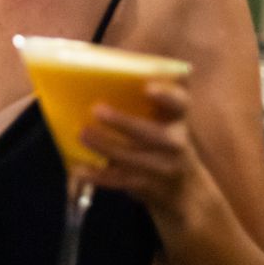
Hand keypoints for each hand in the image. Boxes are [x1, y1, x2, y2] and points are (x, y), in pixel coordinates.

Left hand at [76, 80, 201, 220]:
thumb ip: (141, 101)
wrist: (183, 187)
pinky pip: (120, 180)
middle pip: (150, 133)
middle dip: (123, 122)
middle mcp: (175, 141)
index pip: (180, 103)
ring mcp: (163, 166)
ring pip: (132, 157)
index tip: (148, 88)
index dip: (166, 95)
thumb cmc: (160, 138)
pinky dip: (98, 175)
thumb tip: (92, 77)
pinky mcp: (147, 185)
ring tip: (83, 134)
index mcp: (177, 117)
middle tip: (97, 110)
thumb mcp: (164, 118)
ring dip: (105, 146)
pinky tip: (79, 168)